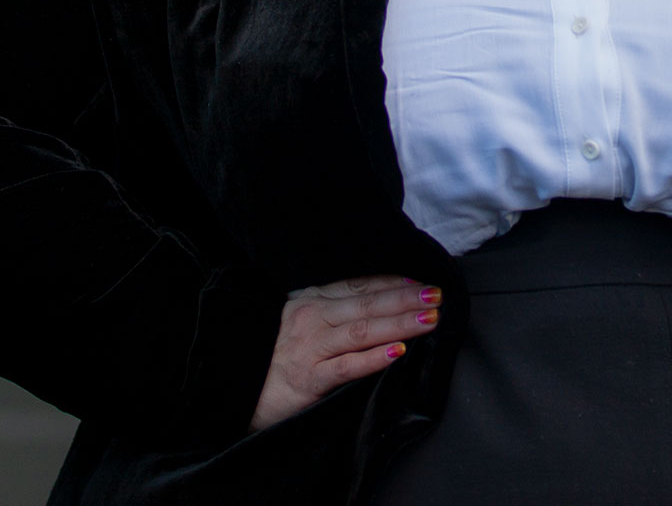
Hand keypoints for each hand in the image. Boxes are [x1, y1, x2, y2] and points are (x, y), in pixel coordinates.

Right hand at [249, 275, 442, 431]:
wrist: (234, 390)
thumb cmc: (274, 358)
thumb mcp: (301, 323)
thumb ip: (334, 312)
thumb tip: (382, 304)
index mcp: (313, 300)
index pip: (360, 285)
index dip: (394, 282)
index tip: (422, 281)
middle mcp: (312, 318)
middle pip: (368, 304)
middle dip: (406, 299)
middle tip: (436, 295)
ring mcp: (310, 347)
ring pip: (363, 330)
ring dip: (400, 323)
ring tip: (429, 319)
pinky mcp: (308, 378)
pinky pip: (347, 366)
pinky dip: (374, 357)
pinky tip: (397, 351)